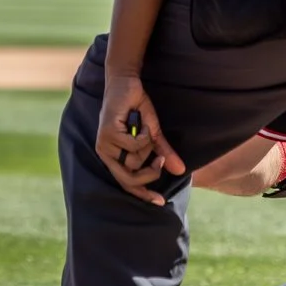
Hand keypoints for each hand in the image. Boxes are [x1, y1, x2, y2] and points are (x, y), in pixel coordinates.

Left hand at [95, 72, 184, 203]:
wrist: (126, 83)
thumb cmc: (136, 108)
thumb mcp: (153, 134)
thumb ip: (163, 152)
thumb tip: (181, 171)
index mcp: (112, 157)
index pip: (126, 184)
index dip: (143, 194)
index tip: (161, 201)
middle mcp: (105, 153)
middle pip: (129, 179)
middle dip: (150, 172)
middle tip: (161, 160)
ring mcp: (104, 144)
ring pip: (135, 161)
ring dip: (148, 145)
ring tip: (145, 128)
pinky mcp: (108, 133)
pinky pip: (136, 145)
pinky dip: (145, 133)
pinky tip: (139, 120)